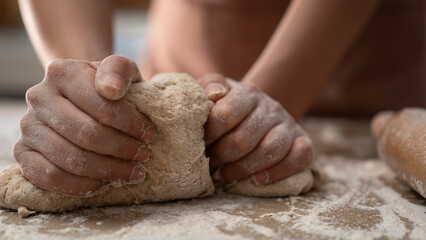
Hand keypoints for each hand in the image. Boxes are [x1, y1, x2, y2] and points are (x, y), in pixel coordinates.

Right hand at [13, 55, 154, 195]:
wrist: (77, 94)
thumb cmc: (105, 85)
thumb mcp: (118, 70)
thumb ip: (118, 70)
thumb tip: (110, 89)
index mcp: (62, 73)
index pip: (103, 106)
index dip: (131, 125)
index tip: (149, 134)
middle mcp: (39, 97)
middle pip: (87, 135)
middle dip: (122, 150)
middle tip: (143, 155)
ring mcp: (29, 126)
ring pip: (71, 159)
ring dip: (108, 170)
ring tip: (131, 171)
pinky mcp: (23, 152)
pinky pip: (50, 177)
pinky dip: (81, 185)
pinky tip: (103, 182)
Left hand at [198, 74, 313, 186]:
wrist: (257, 110)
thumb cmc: (227, 104)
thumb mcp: (213, 90)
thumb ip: (209, 86)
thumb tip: (214, 94)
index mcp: (248, 93)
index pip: (226, 115)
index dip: (208, 135)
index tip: (197, 146)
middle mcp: (272, 107)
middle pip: (244, 139)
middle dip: (220, 156)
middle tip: (207, 165)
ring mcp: (288, 124)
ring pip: (271, 150)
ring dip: (242, 169)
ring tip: (224, 176)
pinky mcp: (302, 140)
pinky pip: (300, 157)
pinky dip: (279, 172)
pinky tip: (257, 179)